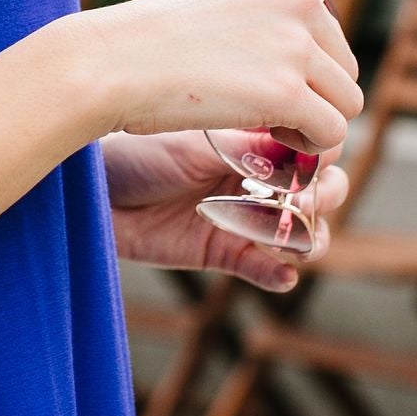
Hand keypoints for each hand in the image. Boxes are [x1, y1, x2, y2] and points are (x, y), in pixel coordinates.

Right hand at [76, 0, 361, 151]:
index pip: (329, 33)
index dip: (305, 70)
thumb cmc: (149, 44)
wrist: (108, 63)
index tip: (264, 85)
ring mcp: (295, 46)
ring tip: (267, 130)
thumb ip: (263, 21)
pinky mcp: (286, 92)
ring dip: (314, 124)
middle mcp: (297, 1)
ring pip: (346, 103)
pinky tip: (267, 142)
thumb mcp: (218, 8)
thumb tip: (303, 58)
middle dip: (315, 98)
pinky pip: (330, 132)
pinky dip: (306, 147)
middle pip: (344, 68)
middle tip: (268, 116)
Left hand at [101, 126, 349, 294]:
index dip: (321, 154)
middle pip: (321, 190)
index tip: (312, 156)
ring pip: (302, 233)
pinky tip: (281, 273)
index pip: (312, 148)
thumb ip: (247, 151)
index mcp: (254, 141)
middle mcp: (257, 178)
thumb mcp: (194, 146)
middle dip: (324, 196)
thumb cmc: (136, 152)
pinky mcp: (224, 253)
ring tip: (292, 238)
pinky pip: (267, 270)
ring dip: (309, 237)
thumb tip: (302, 149)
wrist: (92, 190)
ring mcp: (244, 217)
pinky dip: (280, 274)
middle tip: (302, 199)